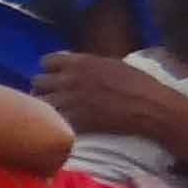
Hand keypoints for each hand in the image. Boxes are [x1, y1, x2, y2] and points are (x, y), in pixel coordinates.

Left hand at [33, 49, 187, 147]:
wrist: (151, 108)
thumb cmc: (139, 85)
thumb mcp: (112, 64)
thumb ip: (89, 65)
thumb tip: (77, 65)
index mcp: (80, 62)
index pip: (46, 61)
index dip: (49, 70)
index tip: (54, 78)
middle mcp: (69, 79)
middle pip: (37, 81)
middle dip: (43, 89)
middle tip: (51, 97)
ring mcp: (69, 100)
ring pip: (39, 102)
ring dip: (44, 107)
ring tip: (52, 113)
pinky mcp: (73, 121)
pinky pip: (51, 121)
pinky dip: (53, 123)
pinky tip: (61, 126)